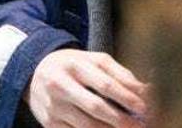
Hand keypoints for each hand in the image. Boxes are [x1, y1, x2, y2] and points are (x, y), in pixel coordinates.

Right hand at [25, 49, 148, 127]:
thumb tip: (145, 90)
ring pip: (85, 125)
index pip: (105, 84)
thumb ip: (120, 74)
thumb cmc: (74, 65)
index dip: (127, 97)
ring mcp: (53, 106)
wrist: (35, 72)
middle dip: (120, 119)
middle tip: (139, 125)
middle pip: (95, 106)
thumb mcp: (95, 61)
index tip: (144, 107)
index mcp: (76, 65)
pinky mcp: (48, 123)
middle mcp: (61, 85)